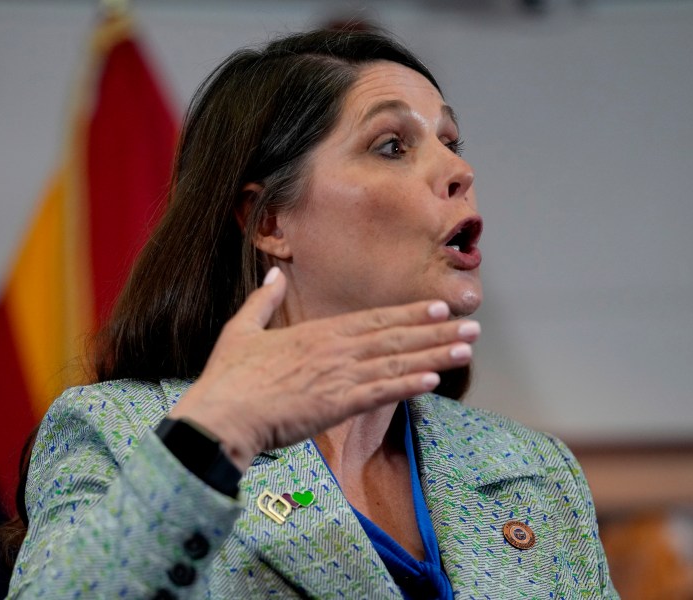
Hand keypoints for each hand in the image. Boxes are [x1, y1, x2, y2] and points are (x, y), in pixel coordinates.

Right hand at [169, 267, 479, 470]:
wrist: (222, 414)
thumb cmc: (229, 377)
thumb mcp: (240, 329)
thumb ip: (262, 301)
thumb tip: (273, 276)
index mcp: (316, 333)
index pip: (373, 319)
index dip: (409, 314)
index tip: (437, 307)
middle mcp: (335, 349)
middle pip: (395, 336)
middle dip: (436, 330)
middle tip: (471, 325)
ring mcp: (339, 376)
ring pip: (396, 361)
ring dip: (435, 354)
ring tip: (466, 349)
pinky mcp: (337, 404)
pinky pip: (381, 392)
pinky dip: (410, 385)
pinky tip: (435, 379)